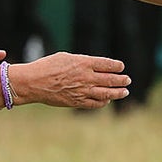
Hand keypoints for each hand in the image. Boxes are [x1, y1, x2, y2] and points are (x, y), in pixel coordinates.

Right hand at [14, 52, 128, 109]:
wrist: (34, 82)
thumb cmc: (47, 66)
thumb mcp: (66, 57)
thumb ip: (81, 61)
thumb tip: (92, 65)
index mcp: (83, 63)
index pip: (106, 64)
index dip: (116, 66)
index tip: (121, 67)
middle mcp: (86, 77)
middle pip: (110, 79)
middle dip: (121, 80)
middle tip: (127, 80)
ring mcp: (82, 91)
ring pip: (106, 93)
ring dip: (117, 93)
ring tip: (124, 92)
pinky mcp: (77, 102)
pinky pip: (95, 103)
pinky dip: (103, 102)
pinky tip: (107, 100)